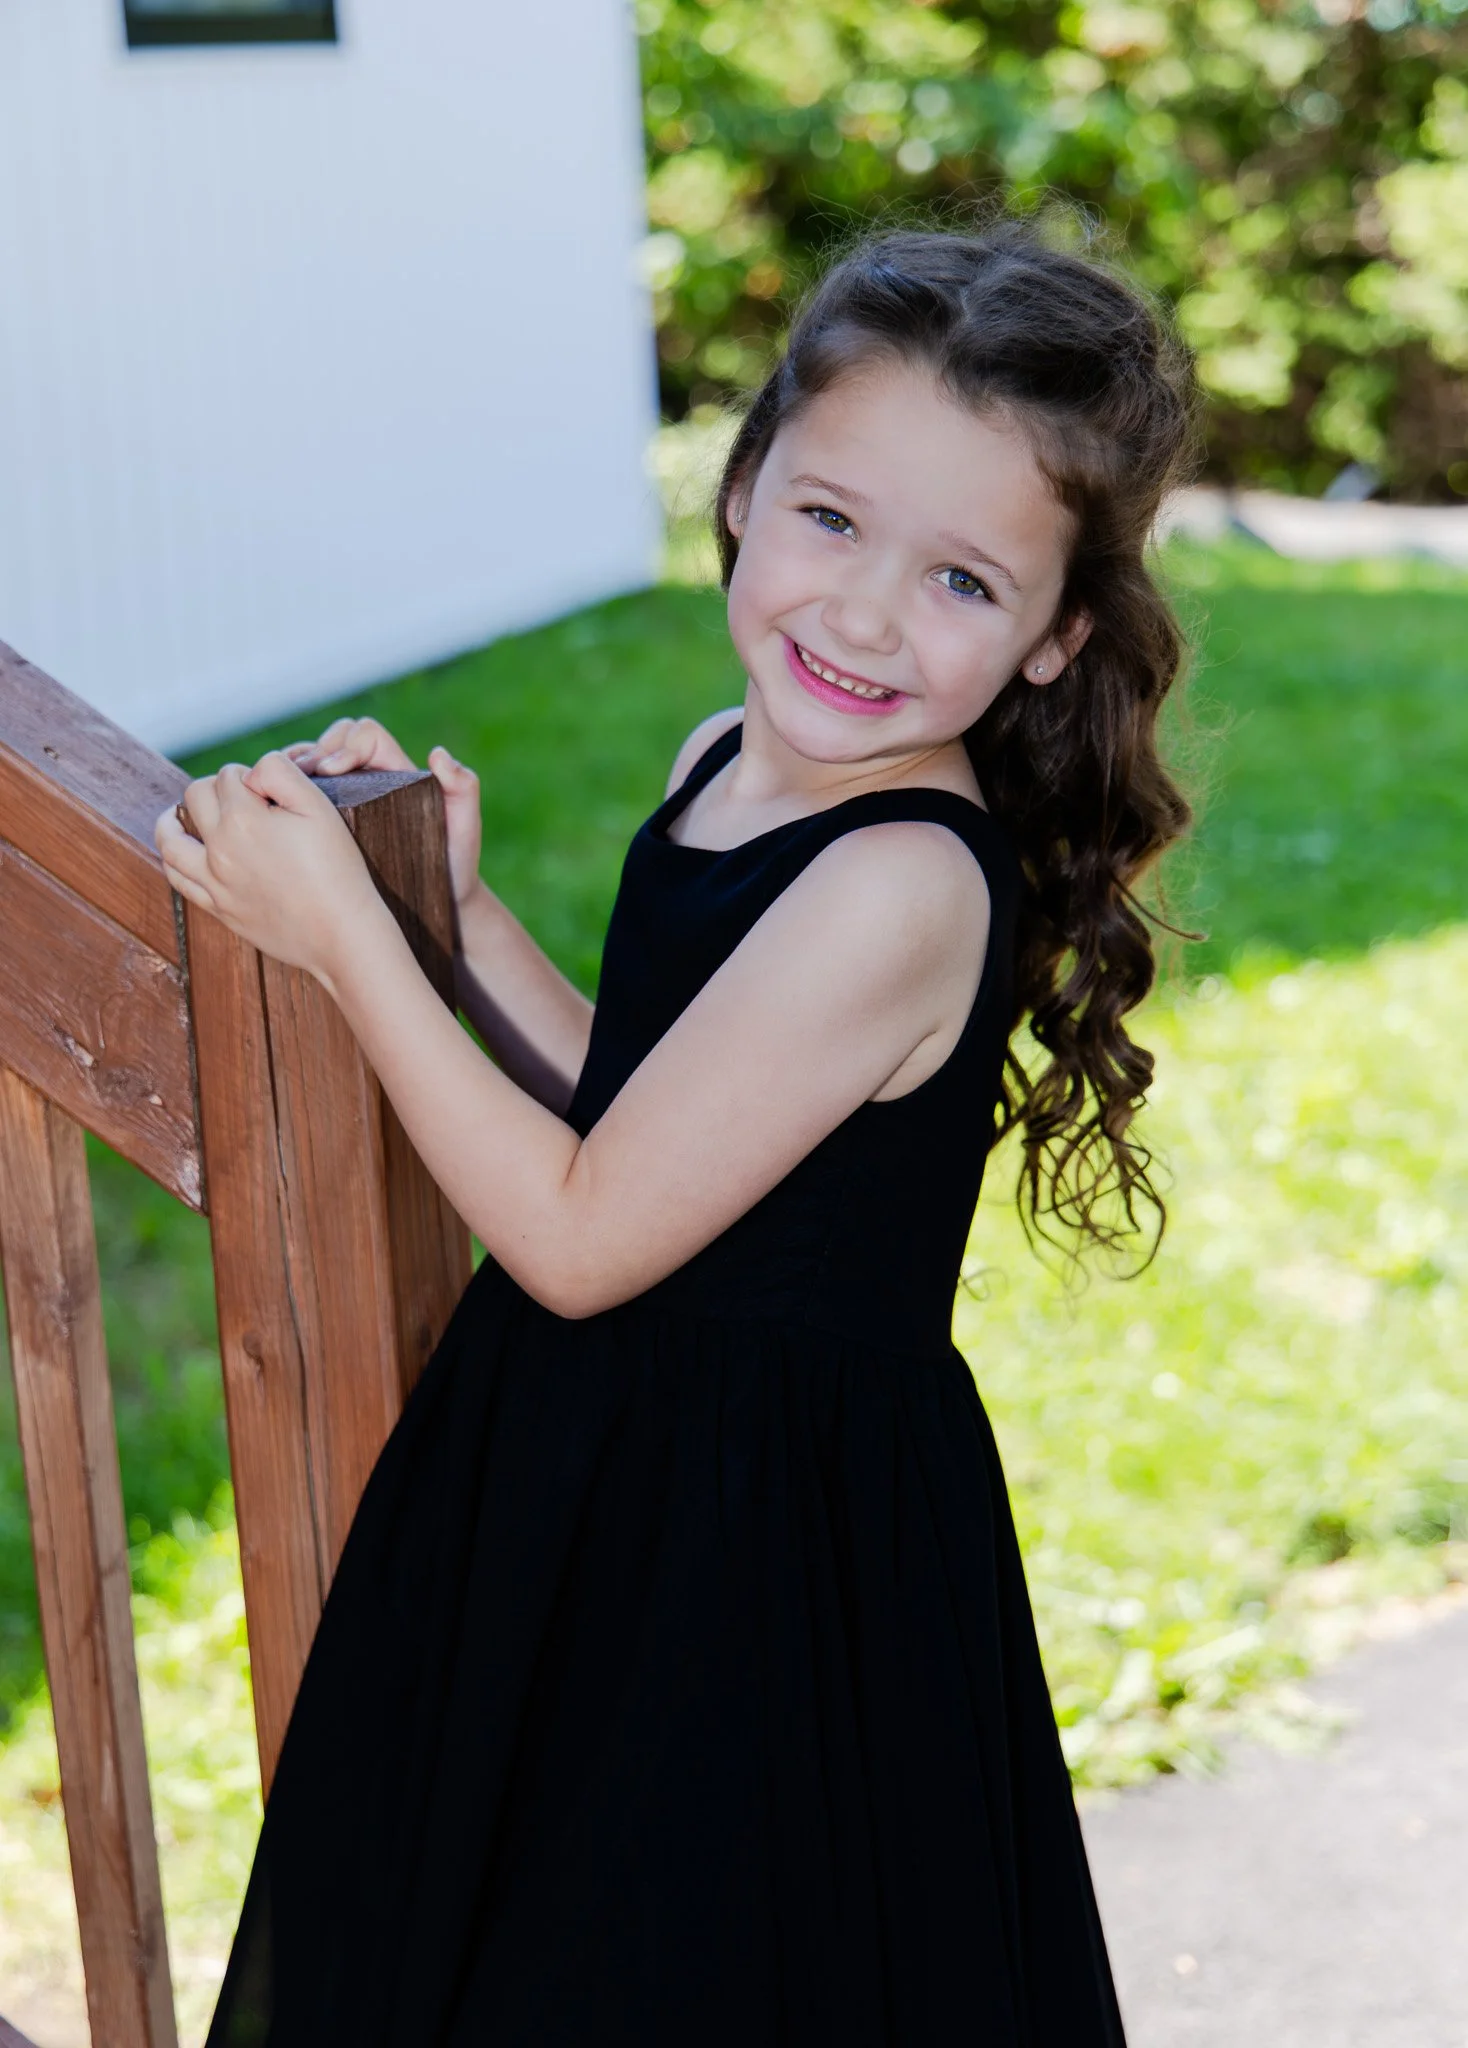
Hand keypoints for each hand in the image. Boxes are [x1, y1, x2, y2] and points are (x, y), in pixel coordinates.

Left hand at [154, 753, 383, 991]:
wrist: (340, 933)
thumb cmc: (337, 869)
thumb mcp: (319, 808)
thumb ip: (281, 773)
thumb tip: (251, 770)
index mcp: (243, 820)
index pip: (227, 775)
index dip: (248, 774)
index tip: (268, 790)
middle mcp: (219, 849)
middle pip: (194, 797)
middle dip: (214, 789)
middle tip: (239, 799)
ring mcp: (214, 882)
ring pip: (170, 840)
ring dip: (173, 821)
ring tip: (180, 816)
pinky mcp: (218, 908)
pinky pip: (178, 879)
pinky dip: (173, 859)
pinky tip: (183, 853)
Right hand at [286, 715, 483, 913]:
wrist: (440, 902)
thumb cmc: (454, 862)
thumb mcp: (465, 826)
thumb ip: (463, 788)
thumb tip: (438, 755)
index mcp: (396, 771)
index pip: (365, 735)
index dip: (345, 745)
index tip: (331, 770)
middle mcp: (370, 779)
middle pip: (333, 740)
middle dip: (313, 752)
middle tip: (296, 779)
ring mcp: (348, 801)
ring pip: (312, 766)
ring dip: (294, 771)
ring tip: (280, 792)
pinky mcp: (331, 826)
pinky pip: (304, 799)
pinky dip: (287, 796)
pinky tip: (276, 814)